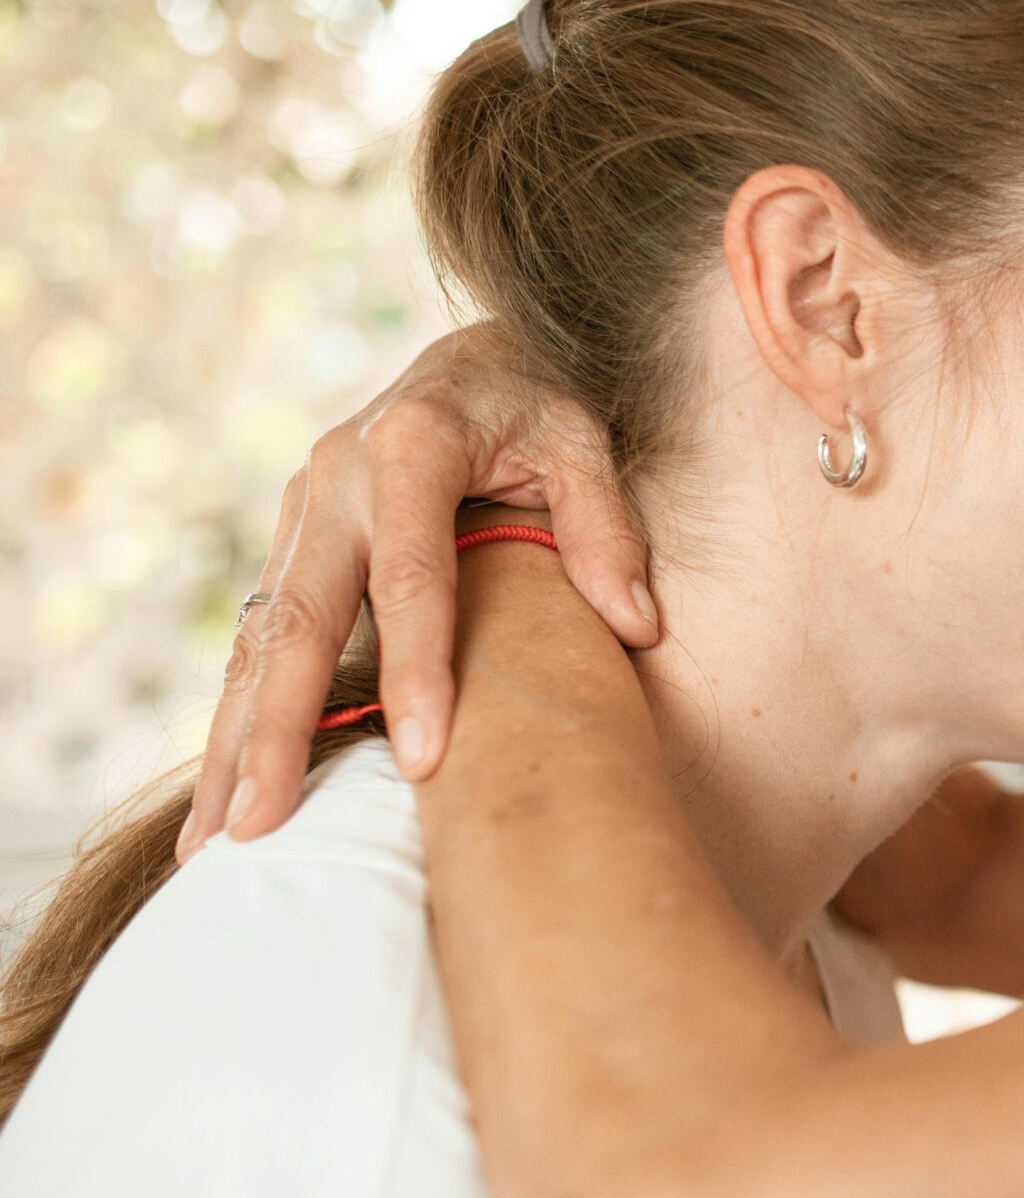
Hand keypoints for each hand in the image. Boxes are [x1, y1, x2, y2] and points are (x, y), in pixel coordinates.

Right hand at [182, 323, 660, 858]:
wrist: (475, 358)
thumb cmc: (540, 403)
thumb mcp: (584, 440)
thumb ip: (605, 527)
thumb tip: (634, 625)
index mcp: (413, 447)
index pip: (413, 577)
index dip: (416, 669)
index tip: (423, 759)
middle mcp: (337, 477)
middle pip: (301, 619)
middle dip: (276, 729)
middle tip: (263, 826)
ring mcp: (304, 510)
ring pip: (261, 638)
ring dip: (235, 739)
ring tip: (215, 839)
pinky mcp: (294, 540)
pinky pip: (260, 637)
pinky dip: (239, 713)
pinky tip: (227, 788)